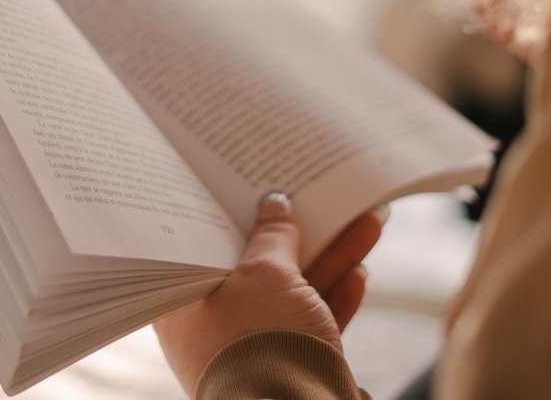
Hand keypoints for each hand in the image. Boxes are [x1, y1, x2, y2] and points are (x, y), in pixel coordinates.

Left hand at [154, 192, 384, 395]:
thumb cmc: (261, 341)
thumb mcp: (268, 274)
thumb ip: (272, 237)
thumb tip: (274, 205)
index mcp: (183, 303)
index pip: (204, 243)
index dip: (230, 211)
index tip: (251, 184)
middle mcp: (209, 327)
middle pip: (256, 265)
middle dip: (296, 233)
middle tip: (316, 198)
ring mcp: (248, 348)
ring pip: (291, 293)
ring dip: (331, 258)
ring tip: (367, 222)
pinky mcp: (284, 367)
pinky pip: (309, 324)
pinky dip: (334, 299)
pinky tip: (360, 274)